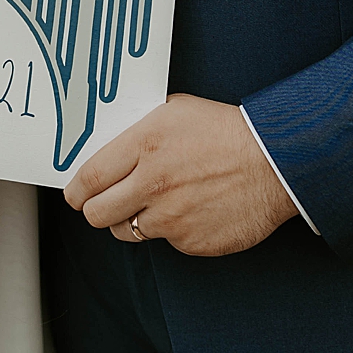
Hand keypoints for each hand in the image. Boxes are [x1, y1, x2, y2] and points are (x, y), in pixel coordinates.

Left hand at [63, 93, 297, 255]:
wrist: (276, 162)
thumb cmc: (226, 131)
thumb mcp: (175, 110)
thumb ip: (137, 130)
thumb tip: (107, 147)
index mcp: (144, 145)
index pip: (88, 178)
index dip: (76, 190)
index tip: (76, 193)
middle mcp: (153, 184)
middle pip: (97, 214)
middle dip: (96, 210)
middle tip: (105, 203)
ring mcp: (171, 218)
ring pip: (127, 232)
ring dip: (132, 221)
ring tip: (155, 203)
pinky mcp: (190, 242)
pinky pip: (166, 242)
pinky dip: (172, 230)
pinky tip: (190, 209)